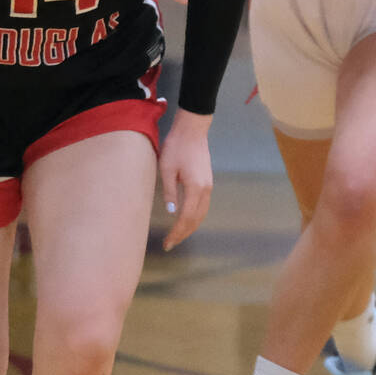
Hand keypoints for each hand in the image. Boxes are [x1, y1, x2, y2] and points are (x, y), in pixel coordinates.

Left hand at [158, 111, 213, 249]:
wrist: (192, 130)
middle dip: (183, 234)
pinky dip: (195, 217)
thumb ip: (170, 192)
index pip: (185, 218)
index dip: (176, 232)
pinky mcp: (207, 182)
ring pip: (202, 214)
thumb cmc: (177, 147)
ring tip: (177, 236)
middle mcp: (205, 190)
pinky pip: (203, 206)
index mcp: (195, 188)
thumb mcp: (167, 169)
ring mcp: (209, 186)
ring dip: (190, 227)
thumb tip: (172, 212)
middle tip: (169, 244)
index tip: (167, 243)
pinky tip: (186, 220)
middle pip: (196, 219)